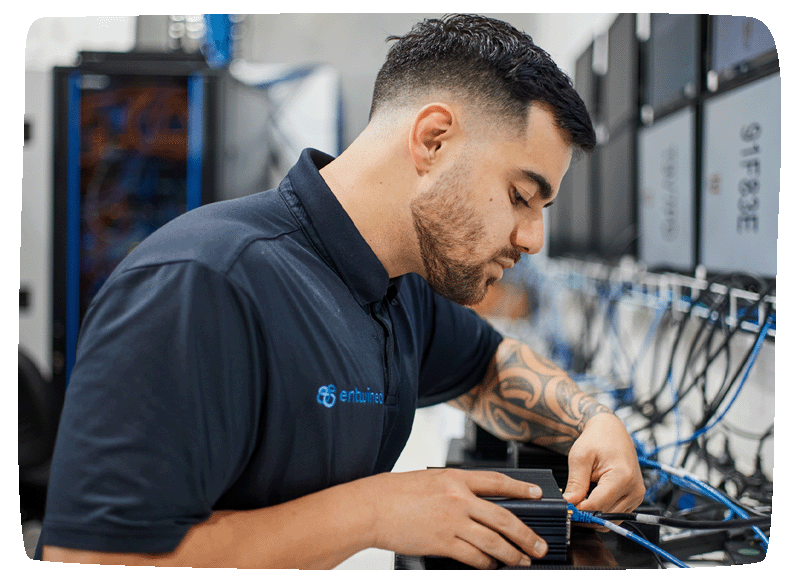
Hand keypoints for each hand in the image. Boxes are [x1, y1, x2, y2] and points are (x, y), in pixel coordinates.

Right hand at [364, 468, 549, 568]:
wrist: (372, 507)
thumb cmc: (394, 493)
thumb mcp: (430, 480)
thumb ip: (454, 488)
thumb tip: (476, 503)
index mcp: (456, 478)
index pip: (498, 482)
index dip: (522, 489)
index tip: (537, 495)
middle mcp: (459, 499)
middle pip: (504, 518)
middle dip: (526, 535)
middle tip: (539, 546)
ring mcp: (452, 522)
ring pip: (493, 541)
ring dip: (511, 553)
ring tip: (521, 560)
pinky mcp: (443, 543)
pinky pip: (473, 556)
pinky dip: (486, 563)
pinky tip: (490, 566)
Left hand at [562, 413, 644, 513]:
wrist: (611, 431)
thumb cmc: (597, 439)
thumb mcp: (580, 457)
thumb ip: (575, 483)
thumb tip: (569, 503)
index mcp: (623, 477)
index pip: (598, 505)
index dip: (579, 510)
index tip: (566, 508)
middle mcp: (634, 489)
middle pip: (605, 515)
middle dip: (585, 514)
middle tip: (569, 505)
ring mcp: (637, 495)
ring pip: (611, 518)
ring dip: (594, 514)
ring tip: (579, 501)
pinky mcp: (634, 497)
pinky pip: (616, 513)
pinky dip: (602, 511)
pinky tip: (590, 500)